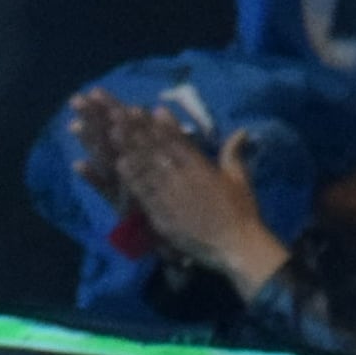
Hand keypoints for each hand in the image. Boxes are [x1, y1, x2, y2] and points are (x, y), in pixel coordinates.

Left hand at [68, 92, 278, 283]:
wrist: (235, 245)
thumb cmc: (241, 212)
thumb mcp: (240, 179)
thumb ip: (233, 154)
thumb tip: (240, 130)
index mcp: (203, 168)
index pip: (180, 142)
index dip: (165, 125)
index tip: (152, 109)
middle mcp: (184, 178)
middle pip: (158, 150)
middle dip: (139, 130)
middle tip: (121, 113)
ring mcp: (170, 196)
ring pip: (147, 167)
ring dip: (130, 148)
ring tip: (114, 131)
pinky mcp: (162, 214)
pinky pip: (143, 193)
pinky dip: (131, 178)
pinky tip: (119, 165)